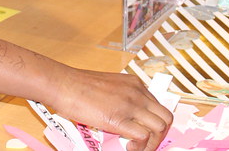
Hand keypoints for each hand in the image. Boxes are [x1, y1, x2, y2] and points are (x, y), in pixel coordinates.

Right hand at [49, 69, 171, 149]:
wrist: (63, 84)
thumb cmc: (78, 86)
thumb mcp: (108, 86)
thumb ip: (122, 98)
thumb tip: (127, 118)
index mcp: (134, 83)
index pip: (158, 106)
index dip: (154, 123)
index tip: (147, 133)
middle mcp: (137, 92)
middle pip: (166, 117)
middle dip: (160, 135)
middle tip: (147, 143)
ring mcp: (130, 105)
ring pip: (160, 128)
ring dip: (153, 143)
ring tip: (137, 147)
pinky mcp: (119, 118)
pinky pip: (143, 136)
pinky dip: (140, 147)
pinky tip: (128, 147)